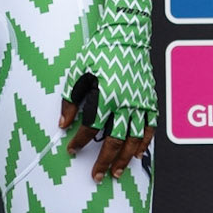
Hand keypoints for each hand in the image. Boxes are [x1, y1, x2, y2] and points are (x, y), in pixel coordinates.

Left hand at [59, 0, 155, 183]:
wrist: (128, 35)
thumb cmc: (100, 51)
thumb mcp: (78, 71)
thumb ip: (70, 99)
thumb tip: (62, 124)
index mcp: (106, 94)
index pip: (91, 126)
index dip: (80, 141)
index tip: (71, 150)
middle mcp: (126, 101)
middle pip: (115, 140)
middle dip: (104, 161)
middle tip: (96, 177)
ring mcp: (141, 103)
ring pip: (134, 139)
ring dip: (125, 159)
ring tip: (116, 173)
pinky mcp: (151, 101)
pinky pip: (150, 128)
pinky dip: (145, 144)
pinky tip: (138, 156)